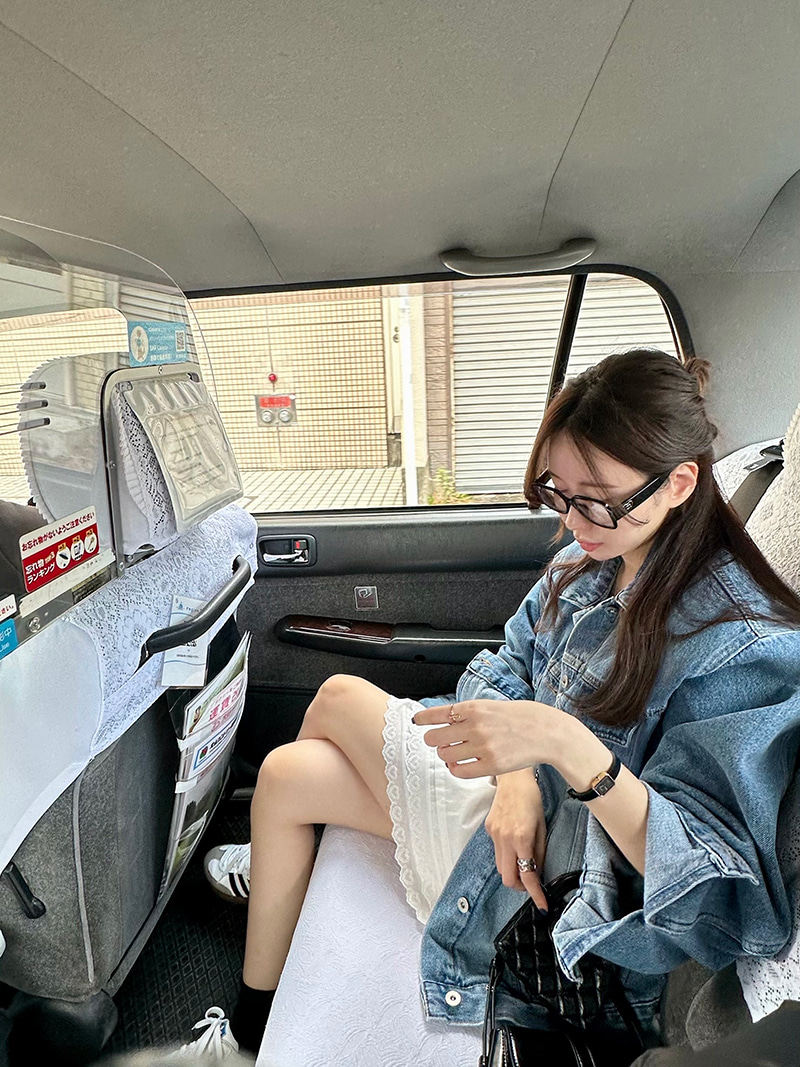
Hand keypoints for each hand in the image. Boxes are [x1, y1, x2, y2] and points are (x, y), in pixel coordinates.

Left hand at [412, 699, 562, 777]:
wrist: (545, 731)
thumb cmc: (517, 717)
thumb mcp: (490, 706)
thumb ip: (467, 713)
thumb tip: (442, 720)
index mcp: (474, 708)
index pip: (438, 714)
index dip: (423, 719)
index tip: (417, 722)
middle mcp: (475, 727)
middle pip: (435, 738)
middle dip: (433, 740)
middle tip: (438, 741)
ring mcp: (482, 747)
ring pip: (445, 755)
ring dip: (445, 755)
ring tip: (454, 752)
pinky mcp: (491, 766)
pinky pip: (459, 771)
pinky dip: (455, 769)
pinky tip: (460, 764)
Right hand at [485, 773, 547, 911]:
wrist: (512, 778)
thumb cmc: (531, 798)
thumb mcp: (542, 827)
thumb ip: (539, 853)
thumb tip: (538, 873)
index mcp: (521, 838)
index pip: (527, 876)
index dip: (535, 894)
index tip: (542, 904)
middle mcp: (504, 839)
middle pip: (507, 878)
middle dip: (520, 886)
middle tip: (531, 883)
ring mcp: (493, 834)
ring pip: (500, 867)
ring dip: (512, 872)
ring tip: (524, 864)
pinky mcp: (488, 830)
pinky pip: (496, 852)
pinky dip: (506, 856)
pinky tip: (514, 845)